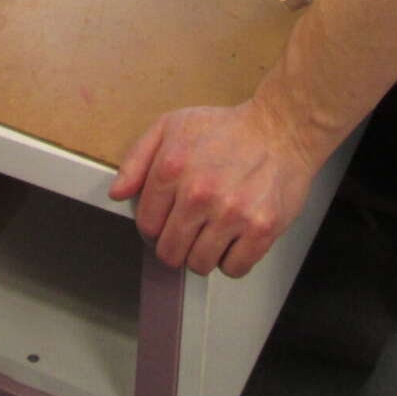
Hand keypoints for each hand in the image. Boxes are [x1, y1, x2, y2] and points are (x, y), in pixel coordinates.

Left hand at [109, 98, 315, 276]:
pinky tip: (234, 237)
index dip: (153, 228)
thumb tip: (117, 194)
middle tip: (189, 230)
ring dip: (203, 254)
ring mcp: (231, 214)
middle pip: (170, 252)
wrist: (279, 128)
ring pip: (200, 265)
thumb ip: (137, 159)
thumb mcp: (171, 126)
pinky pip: (234, 269)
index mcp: (172, 168)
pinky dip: (232, 260)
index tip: (165, 222)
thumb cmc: (226, 128)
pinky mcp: (261, 229)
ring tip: (213, 231)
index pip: (146, 224)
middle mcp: (199, 193)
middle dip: (175, 245)